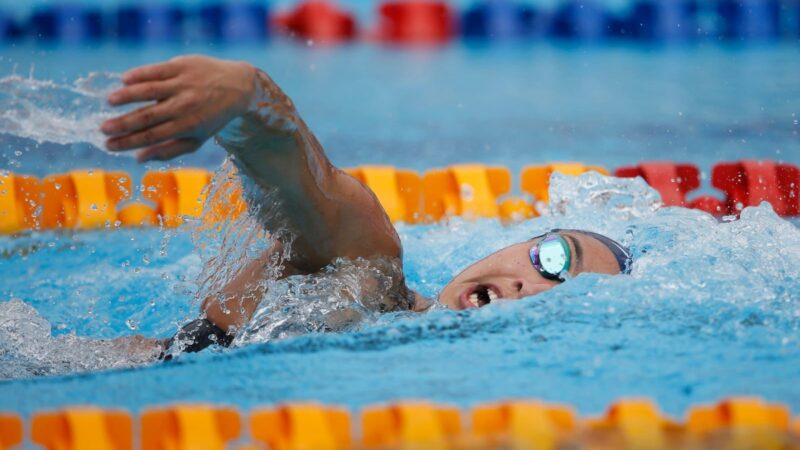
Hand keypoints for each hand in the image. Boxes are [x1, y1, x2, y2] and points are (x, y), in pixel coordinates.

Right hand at [101, 55, 256, 161]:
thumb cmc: (212, 116)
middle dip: (122, 124)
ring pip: (150, 90)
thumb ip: (168, 150)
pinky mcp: (182, 65)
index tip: (108, 144)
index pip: (152, 136)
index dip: (128, 142)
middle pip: (147, 116)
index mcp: (188, 126)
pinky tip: (124, 80)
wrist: (238, 86)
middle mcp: (185, 105)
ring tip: (109, 101)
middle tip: (102, 128)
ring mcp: (184, 84)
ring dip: (127, 96)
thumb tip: (138, 159)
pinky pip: (156, 70)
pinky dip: (139, 75)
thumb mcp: (197, 138)